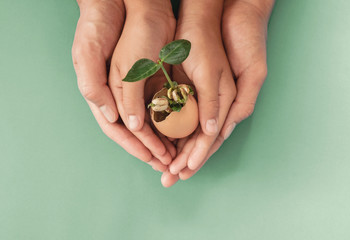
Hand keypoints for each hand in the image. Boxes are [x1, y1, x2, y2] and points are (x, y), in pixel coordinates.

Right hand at [108, 0, 176, 165]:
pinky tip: (181, 131)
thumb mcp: (92, 55)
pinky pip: (162, 106)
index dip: (134, 145)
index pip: (117, 128)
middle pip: (135, 131)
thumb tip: (125, 124)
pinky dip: (170, 121)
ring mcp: (136, 89)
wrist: (126, 3)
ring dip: (162, 139)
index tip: (151, 158)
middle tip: (167, 163)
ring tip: (176, 154)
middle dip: (150, 148)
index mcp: (101, 94)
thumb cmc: (103, 26)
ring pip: (150, 122)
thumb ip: (105, 91)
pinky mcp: (151, 80)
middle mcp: (119, 95)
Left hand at [161, 0, 236, 186]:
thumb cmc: (210, 43)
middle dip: (184, 160)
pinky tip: (161, 143)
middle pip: (198, 140)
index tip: (181, 172)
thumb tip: (212, 131)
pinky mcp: (188, 91)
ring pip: (188, 132)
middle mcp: (213, 105)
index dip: (196, 157)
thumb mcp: (214, 74)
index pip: (209, 139)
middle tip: (169, 178)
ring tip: (164, 167)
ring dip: (177, 150)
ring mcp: (200, 99)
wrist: (200, 17)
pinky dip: (171, 132)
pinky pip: (179, 117)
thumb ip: (217, 104)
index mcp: (225, 103)